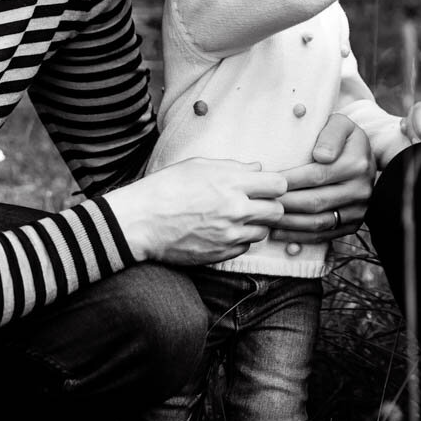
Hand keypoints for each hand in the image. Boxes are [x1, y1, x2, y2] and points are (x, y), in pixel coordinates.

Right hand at [104, 158, 286, 264]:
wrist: (141, 221)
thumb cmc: (166, 188)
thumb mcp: (198, 166)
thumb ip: (232, 166)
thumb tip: (257, 168)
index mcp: (231, 183)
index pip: (278, 185)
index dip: (274, 185)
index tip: (265, 186)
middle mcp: (236, 210)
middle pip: (277, 211)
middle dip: (270, 206)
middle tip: (255, 203)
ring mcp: (229, 234)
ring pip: (263, 232)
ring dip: (255, 224)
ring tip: (236, 217)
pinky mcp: (221, 254)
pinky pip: (245, 247)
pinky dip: (240, 239)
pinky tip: (223, 231)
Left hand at [269, 114, 373, 242]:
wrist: (366, 159)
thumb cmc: (344, 139)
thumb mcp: (341, 125)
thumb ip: (330, 134)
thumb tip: (320, 156)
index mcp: (356, 164)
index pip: (317, 175)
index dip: (290, 180)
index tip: (269, 182)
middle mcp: (360, 190)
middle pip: (315, 202)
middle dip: (285, 204)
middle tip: (261, 204)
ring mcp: (359, 210)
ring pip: (319, 222)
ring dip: (289, 224)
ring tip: (266, 220)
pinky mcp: (354, 225)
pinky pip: (325, 235)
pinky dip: (300, 237)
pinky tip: (280, 233)